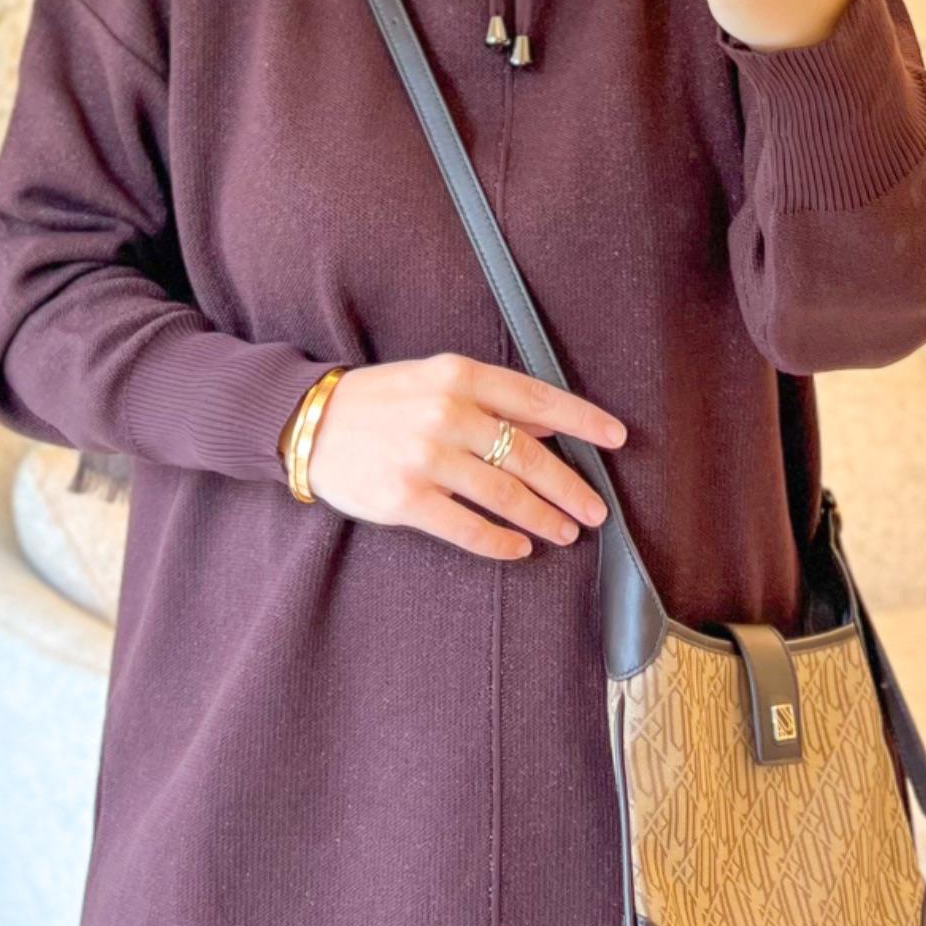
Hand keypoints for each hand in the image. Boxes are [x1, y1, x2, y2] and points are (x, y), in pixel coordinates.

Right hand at [305, 353, 625, 560]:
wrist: (309, 423)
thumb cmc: (381, 401)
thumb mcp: (435, 381)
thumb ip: (491, 399)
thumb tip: (551, 420)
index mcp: (458, 376)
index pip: (536, 398)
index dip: (582, 420)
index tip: (616, 439)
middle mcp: (446, 414)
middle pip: (528, 455)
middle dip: (570, 487)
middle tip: (596, 511)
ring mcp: (425, 457)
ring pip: (504, 495)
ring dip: (543, 518)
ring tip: (565, 532)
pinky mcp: (405, 498)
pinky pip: (466, 527)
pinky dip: (499, 542)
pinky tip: (518, 548)